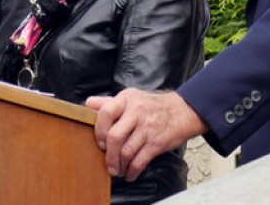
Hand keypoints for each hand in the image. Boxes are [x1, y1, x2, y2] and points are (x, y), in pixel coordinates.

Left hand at [86, 89, 206, 180]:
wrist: (182, 111)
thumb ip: (108, 102)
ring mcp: (148, 127)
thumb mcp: (131, 97)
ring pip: (126, 151)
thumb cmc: (152, 107)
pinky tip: (130, 173)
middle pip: (114, 136)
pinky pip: (140, 160)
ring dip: (119, 165)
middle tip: (108, 161)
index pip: (105, 112)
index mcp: (127, 99)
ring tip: (117, 169)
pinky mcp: (157, 142)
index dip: (99, 129)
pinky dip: (132, 171)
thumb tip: (87, 105)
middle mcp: (136, 111)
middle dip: (108, 154)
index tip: (101, 142)